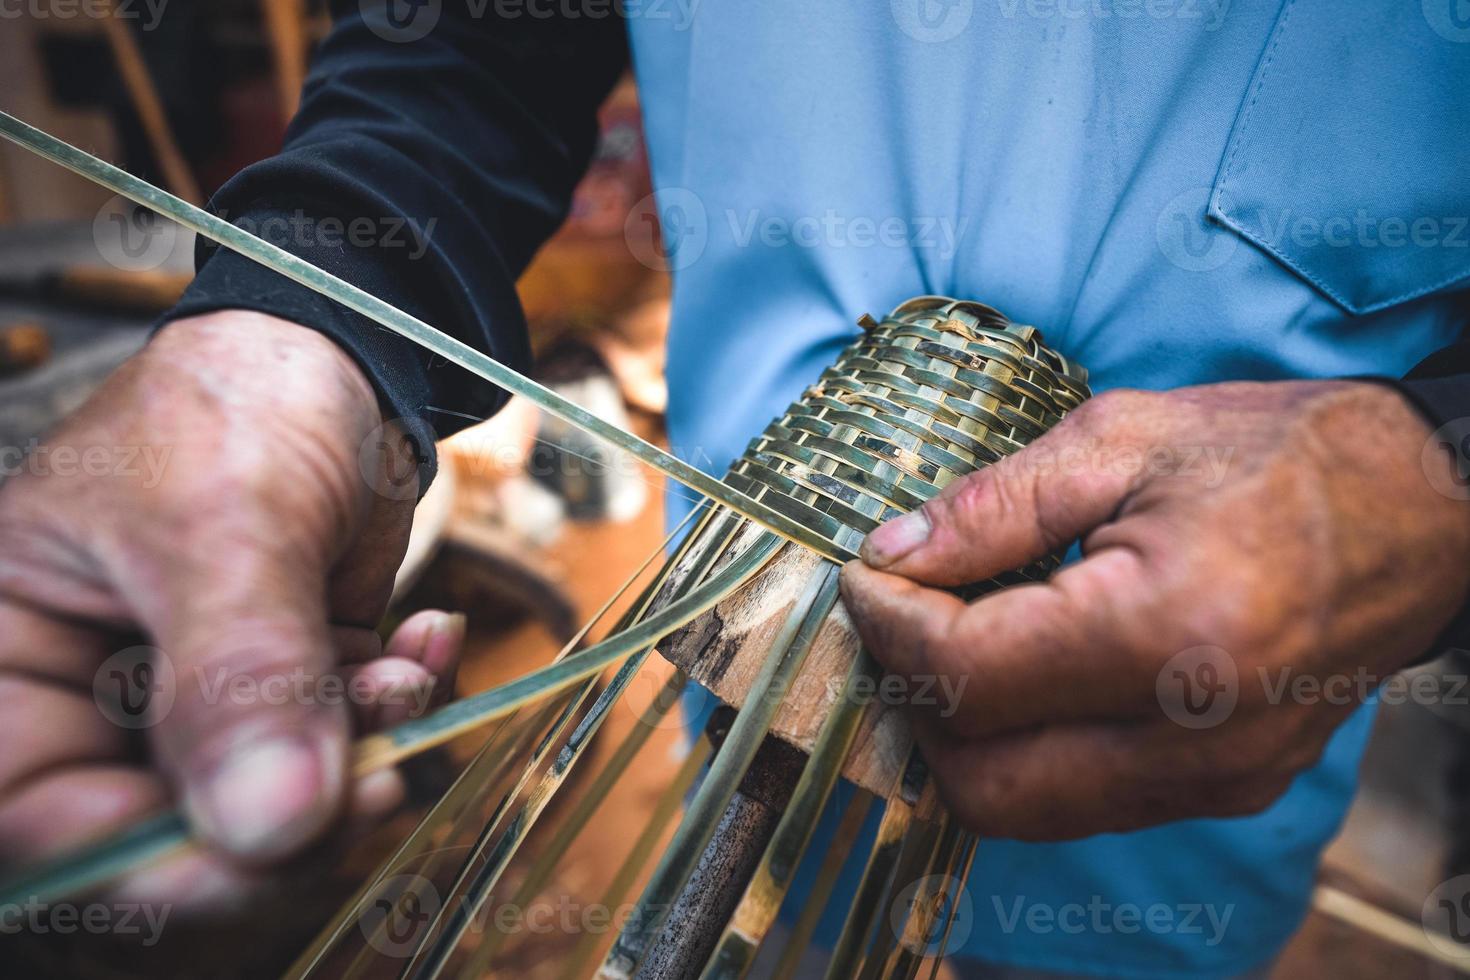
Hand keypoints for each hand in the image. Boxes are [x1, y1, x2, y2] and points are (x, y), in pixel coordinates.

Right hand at [0, 311, 463, 906]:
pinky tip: (425, 643)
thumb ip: (237, 671)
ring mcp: (193, 700)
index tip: (272, 848)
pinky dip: (393, 707)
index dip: (150, 867)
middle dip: (287, 815)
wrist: (328, 350)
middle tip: (375, 780)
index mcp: (8, 662)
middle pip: (166, 835)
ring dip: (358, 754)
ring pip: (272, 798)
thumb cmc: (231, 403)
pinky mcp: (282, 687)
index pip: (38, 821)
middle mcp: (88, 699)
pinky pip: (339, 743)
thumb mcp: (221, 522)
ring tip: (403, 673)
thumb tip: (271, 825)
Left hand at [840, 381, 1469, 838]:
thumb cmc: (1279, 455)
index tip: (866, 575)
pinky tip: (1022, 676)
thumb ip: (991, 508)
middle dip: (913, 701)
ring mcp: (1216, 778)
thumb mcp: (1122, 440)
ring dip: (962, 738)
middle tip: (900, 617)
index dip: (888, 625)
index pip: (966, 676)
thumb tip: (891, 556)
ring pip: (1024, 811)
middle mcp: (1193, 735)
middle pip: (979, 778)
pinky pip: (1081, 804)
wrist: (1424, 508)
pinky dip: (1025, 753)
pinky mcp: (1226, 788)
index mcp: (1167, 633)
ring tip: (953, 645)